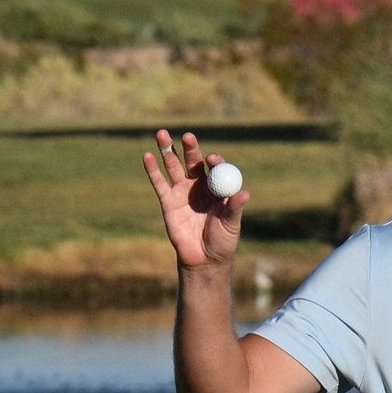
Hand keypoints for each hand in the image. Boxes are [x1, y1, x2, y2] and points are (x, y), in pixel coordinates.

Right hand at [143, 130, 249, 269]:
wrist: (204, 258)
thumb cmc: (222, 240)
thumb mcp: (231, 224)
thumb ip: (235, 208)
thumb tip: (245, 194)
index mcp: (218, 188)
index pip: (215, 169)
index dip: (214, 162)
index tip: (212, 159)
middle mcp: (199, 186)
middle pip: (193, 162)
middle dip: (190, 148)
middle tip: (187, 136)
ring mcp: (182, 192)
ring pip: (174, 167)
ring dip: (168, 150)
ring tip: (162, 134)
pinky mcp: (168, 201)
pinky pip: (159, 183)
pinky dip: (152, 169)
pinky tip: (147, 156)